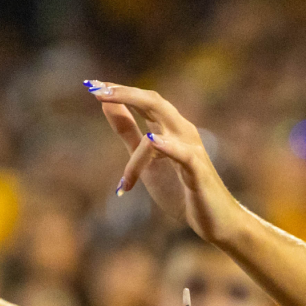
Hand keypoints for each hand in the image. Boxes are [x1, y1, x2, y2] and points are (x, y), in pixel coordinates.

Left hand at [90, 82, 248, 244]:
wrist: (215, 220)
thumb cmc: (182, 190)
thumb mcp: (146, 159)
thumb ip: (128, 132)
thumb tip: (107, 105)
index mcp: (171, 129)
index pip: (145, 101)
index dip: (119, 91)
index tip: (90, 84)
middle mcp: (183, 132)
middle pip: (154, 102)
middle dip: (125, 93)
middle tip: (95, 89)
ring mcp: (192, 150)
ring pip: (165, 119)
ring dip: (136, 107)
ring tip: (108, 101)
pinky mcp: (198, 172)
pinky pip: (183, 155)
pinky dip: (168, 145)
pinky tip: (152, 138)